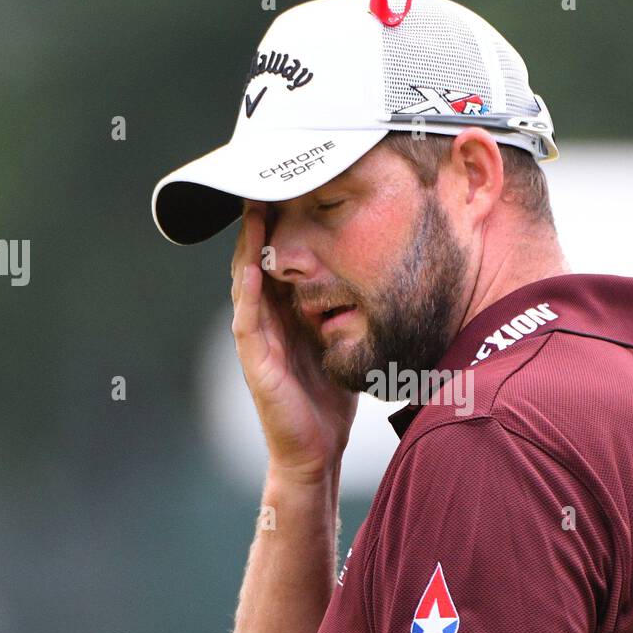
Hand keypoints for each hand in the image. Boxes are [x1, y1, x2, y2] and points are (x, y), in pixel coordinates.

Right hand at [230, 202, 357, 483]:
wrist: (315, 454)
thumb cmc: (329, 401)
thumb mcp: (343, 342)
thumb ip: (349, 310)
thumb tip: (385, 277)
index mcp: (286, 314)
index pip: (279, 257)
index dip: (283, 223)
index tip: (295, 184)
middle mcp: (266, 320)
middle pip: (259, 258)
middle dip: (260, 222)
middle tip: (267, 179)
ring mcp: (256, 340)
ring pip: (247, 280)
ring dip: (248, 245)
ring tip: (252, 207)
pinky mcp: (255, 361)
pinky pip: (247, 318)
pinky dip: (248, 289)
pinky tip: (253, 263)